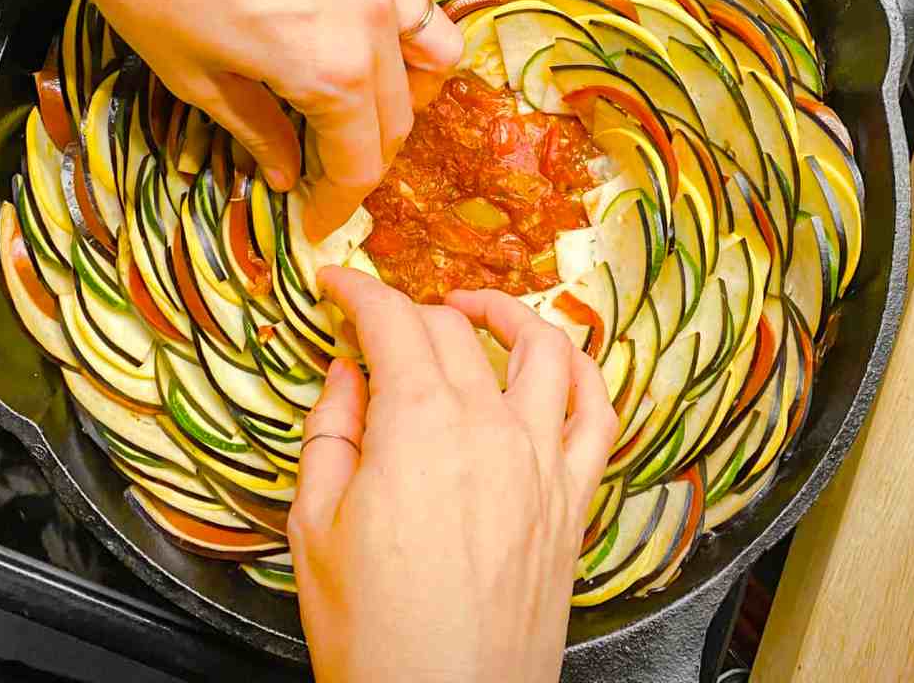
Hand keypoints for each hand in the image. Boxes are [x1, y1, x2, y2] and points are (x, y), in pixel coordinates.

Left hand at [0, 0, 461, 239]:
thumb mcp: (193, 75)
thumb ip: (257, 130)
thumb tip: (287, 173)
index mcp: (332, 71)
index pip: (360, 161)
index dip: (338, 204)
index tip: (314, 223)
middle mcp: (373, 23)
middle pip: (398, 116)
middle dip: (364, 157)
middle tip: (323, 171)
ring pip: (437, 49)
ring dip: (409, 90)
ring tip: (366, 99)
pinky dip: (415, 12)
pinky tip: (379, 19)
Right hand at [289, 269, 617, 682]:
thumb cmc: (373, 630)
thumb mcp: (314, 525)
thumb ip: (329, 431)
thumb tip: (346, 372)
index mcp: (417, 425)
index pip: (391, 322)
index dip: (358, 290)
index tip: (337, 283)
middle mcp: (488, 426)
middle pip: (453, 332)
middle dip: (408, 312)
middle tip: (380, 324)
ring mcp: (540, 459)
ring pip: (542, 348)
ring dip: (506, 313)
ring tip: (474, 309)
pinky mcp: (573, 498)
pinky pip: (598, 414)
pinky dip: (584, 373)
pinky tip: (561, 362)